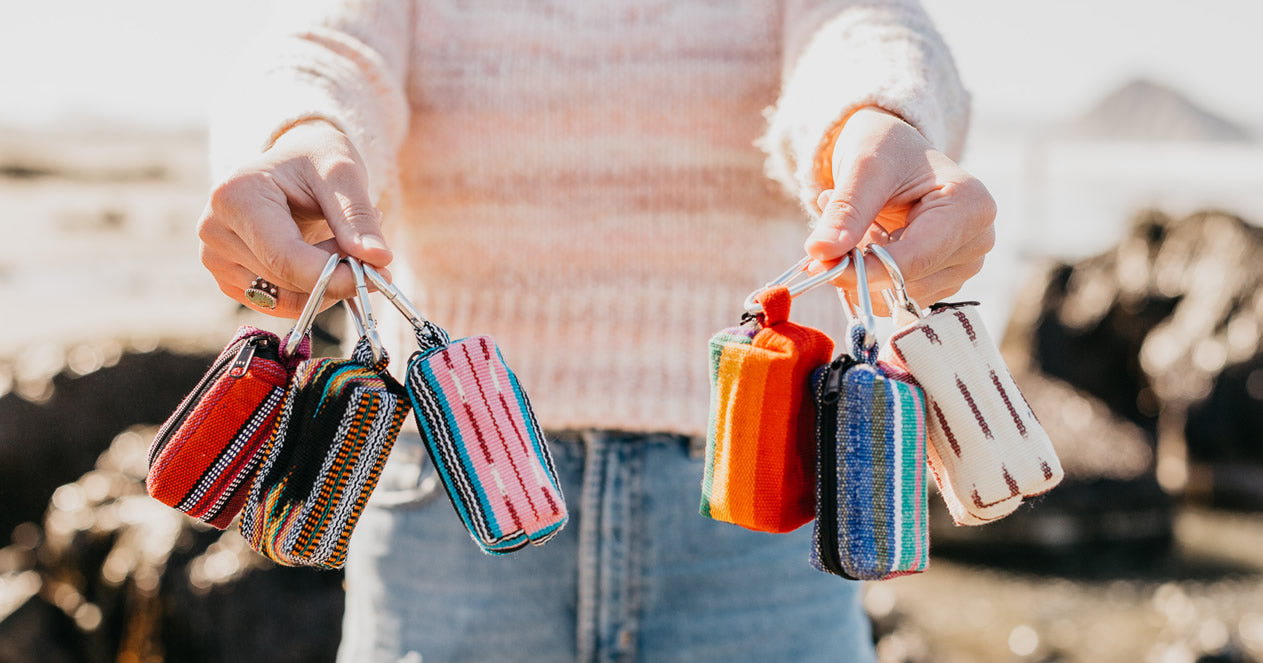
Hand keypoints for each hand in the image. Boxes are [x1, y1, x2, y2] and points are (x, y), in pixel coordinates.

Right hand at [197, 120, 392, 317]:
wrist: (292, 162)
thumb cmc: (315, 160)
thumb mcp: (343, 173)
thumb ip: (358, 217)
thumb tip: (379, 259)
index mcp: (233, 196)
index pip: (284, 256)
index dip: (332, 275)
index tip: (379, 275)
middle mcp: (214, 229)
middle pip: (286, 280)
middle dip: (336, 274)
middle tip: (369, 248)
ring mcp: (216, 259)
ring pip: (285, 299)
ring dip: (326, 281)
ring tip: (343, 239)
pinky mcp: (229, 280)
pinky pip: (280, 303)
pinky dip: (312, 290)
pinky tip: (322, 255)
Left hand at [804, 107, 995, 312]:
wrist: (895, 150)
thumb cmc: (886, 148)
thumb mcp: (863, 167)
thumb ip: (845, 211)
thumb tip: (820, 253)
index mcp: (971, 206)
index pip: (915, 259)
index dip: (865, 271)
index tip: (820, 268)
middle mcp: (977, 241)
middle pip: (908, 283)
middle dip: (860, 268)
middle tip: (831, 232)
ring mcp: (964, 265)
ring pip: (899, 296)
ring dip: (864, 271)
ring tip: (858, 226)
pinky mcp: (945, 280)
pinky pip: (897, 297)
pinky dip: (872, 276)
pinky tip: (870, 241)